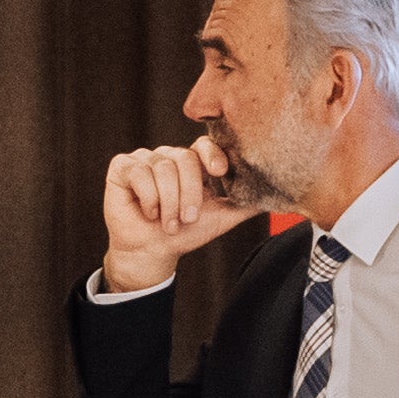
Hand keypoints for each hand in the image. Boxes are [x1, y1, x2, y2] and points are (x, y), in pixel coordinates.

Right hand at [100, 131, 240, 290]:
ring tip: (168, 222)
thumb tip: (276, 194)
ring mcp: (145, 159)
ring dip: (168, 203)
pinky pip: (139, 172)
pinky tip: (148, 213)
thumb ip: (247, 203)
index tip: (220, 172)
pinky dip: (148, 198)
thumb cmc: (185, 233)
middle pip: (184, 159)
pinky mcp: (122, 167)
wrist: (153, 252)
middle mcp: (169, 156)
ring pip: (163, 169)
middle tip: (187, 218)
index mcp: (192, 163)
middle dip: (189, 194)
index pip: (204, 144)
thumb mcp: (222, 217)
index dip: (212, 154)